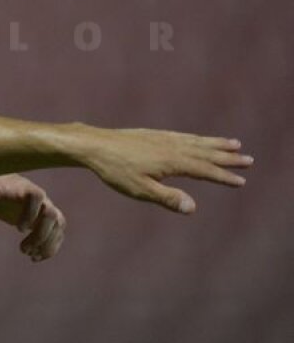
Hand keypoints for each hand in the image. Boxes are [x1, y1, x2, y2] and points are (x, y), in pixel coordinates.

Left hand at [0, 174, 65, 261]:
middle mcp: (37, 197)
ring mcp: (42, 208)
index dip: (31, 213)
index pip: (36, 196)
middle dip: (41, 236)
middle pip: (52, 214)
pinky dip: (50, 247)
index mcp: (20, 186)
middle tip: (23, 250)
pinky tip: (35, 258)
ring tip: (31, 256)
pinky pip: (57, 233)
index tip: (18, 229)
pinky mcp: (42, 219)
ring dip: (48, 244)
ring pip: (58, 225)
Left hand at [78, 126, 251, 213]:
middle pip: (205, 152)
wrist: (93, 144)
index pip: (204, 170)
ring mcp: (162, 138)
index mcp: (172, 161)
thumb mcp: (139, 189)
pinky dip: (196, 137)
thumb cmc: (115, 170)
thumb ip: (167, 198)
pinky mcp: (152, 134)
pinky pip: (182, 135)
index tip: (242, 180)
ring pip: (195, 141)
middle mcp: (171, 146)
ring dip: (215, 143)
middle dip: (227, 156)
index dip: (223, 176)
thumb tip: (194, 208)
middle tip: (249, 159)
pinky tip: (197, 139)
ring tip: (233, 143)